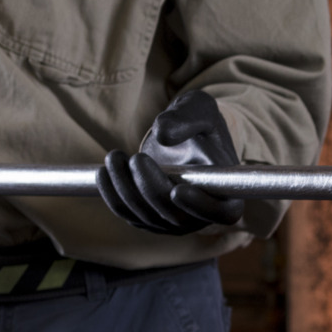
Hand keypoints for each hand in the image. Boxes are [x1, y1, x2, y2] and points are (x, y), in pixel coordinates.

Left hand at [98, 90, 246, 235]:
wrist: (182, 139)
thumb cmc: (197, 124)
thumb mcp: (199, 109)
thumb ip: (186, 118)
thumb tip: (162, 134)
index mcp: (226, 194)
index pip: (220, 212)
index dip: (201, 206)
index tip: (178, 190)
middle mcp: (202, 216)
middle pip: (175, 216)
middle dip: (150, 188)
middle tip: (136, 158)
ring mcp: (174, 222)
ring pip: (146, 215)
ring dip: (125, 187)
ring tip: (114, 156)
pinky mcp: (148, 218)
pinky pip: (128, 213)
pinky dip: (113, 194)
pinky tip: (105, 171)